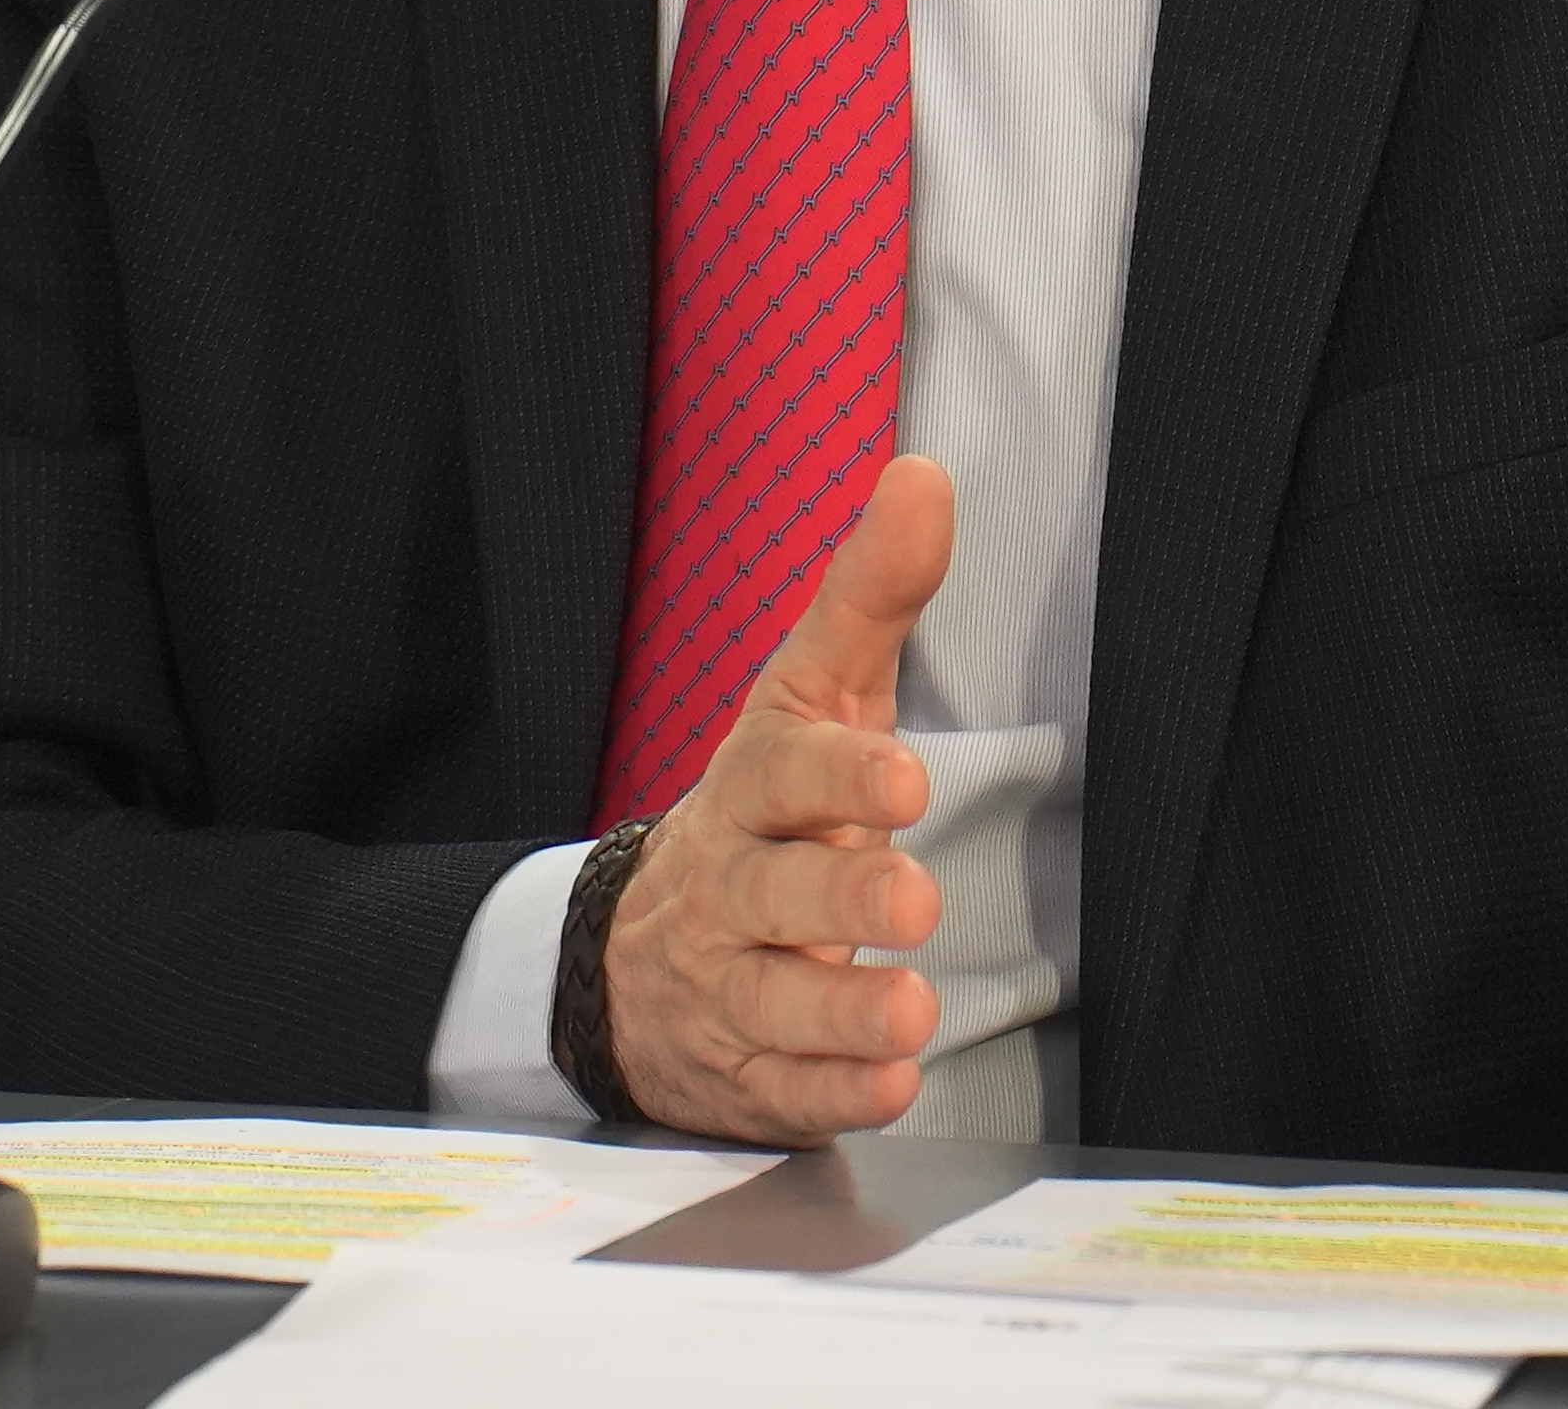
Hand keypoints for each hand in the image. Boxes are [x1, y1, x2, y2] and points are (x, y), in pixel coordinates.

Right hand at [606, 455, 954, 1141]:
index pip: (777, 771)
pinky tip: (885, 1087)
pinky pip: (783, 1089)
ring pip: (775, 1002)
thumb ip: (869, 595)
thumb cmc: (769, 807)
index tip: (900, 775)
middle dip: (840, 894)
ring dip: (842, 1008)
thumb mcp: (811, 697)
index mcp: (751, 787)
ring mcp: (728, 985)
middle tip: (913, 899)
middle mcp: (730, 886)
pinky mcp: (745, 1072)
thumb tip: (923, 475)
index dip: (835, 774)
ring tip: (908, 1013)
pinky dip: (831, 1093)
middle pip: (773, 891)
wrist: (644, 951)